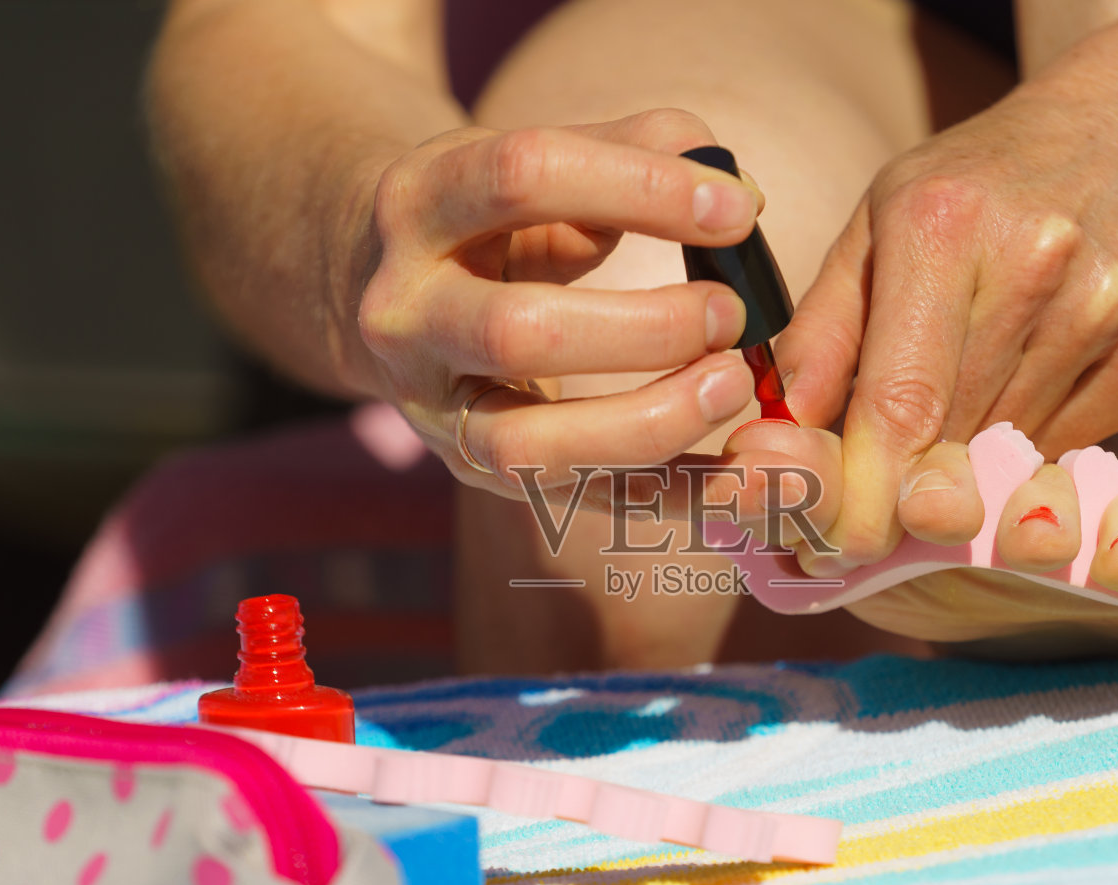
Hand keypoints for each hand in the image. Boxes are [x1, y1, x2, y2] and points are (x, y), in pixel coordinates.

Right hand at [353, 109, 765, 494]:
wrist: (377, 289)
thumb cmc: (491, 219)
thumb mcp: (541, 163)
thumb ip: (636, 150)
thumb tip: (739, 195)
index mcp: (418, 204)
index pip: (523, 179)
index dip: (641, 189)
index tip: (736, 212)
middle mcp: (404, 312)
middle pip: (520, 332)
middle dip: (648, 329)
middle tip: (731, 313)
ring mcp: (429, 406)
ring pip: (527, 445)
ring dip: (650, 422)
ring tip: (729, 384)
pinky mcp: (473, 469)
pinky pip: (577, 501)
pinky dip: (664, 495)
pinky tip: (732, 472)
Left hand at [776, 88, 1117, 572]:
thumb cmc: (975, 189)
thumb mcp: (877, 225)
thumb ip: (822, 328)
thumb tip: (780, 425)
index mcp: (943, 225)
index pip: (903, 399)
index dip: (868, 487)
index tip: (840, 544)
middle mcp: (1037, 263)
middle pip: (955, 434)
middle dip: (909, 480)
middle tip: (880, 498)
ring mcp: (1109, 307)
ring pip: (1012, 447)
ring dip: (972, 457)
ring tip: (961, 410)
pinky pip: (1072, 444)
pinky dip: (1034, 440)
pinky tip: (1026, 385)